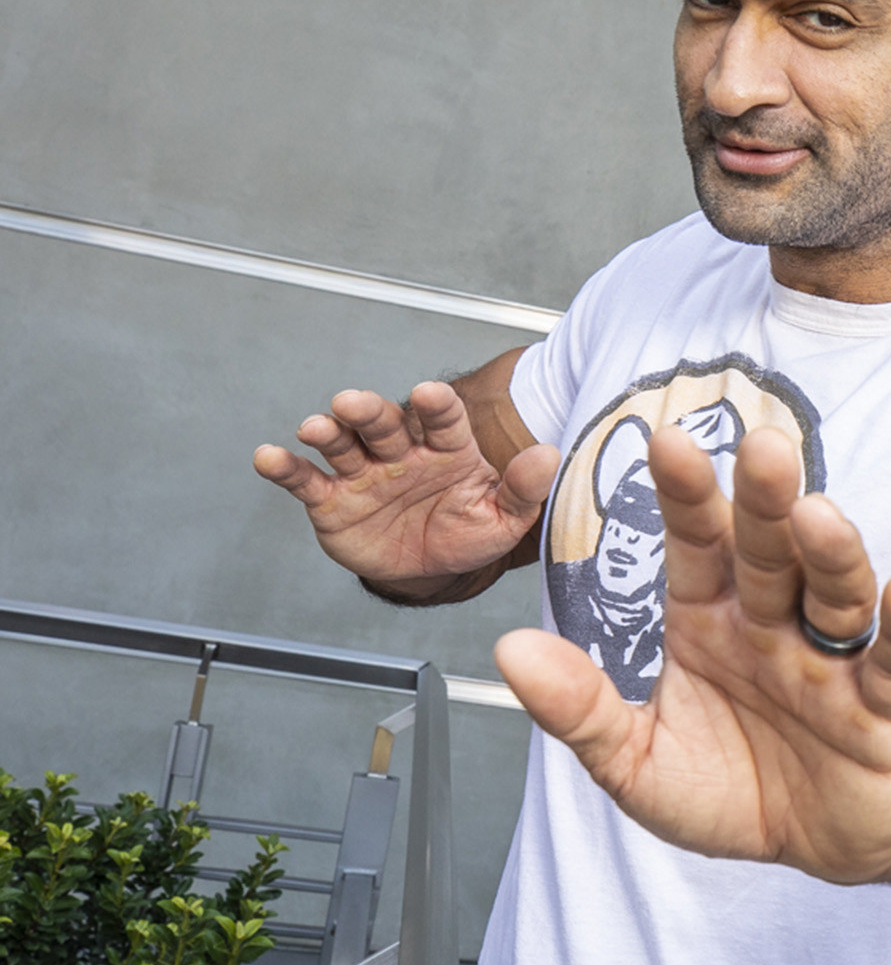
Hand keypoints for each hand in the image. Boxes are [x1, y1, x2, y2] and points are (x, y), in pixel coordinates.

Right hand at [253, 383, 555, 594]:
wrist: (427, 570)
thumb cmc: (466, 534)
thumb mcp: (502, 518)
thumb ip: (523, 489)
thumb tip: (547, 456)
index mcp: (447, 450)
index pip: (444, 420)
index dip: (437, 406)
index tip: (431, 394)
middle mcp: (401, 452)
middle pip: (384, 423)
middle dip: (369, 411)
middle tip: (355, 402)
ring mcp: (363, 472)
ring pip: (343, 443)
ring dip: (328, 431)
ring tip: (316, 427)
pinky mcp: (331, 498)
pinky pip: (305, 479)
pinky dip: (285, 467)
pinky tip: (269, 457)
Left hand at [493, 424, 890, 883]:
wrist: (815, 845)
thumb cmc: (727, 789)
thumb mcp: (635, 762)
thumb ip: (578, 709)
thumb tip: (509, 649)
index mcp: (710, 621)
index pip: (696, 546)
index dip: (685, 497)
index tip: (666, 443)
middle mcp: (774, 626)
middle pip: (773, 553)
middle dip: (766, 502)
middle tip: (764, 449)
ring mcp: (831, 661)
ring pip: (836, 594)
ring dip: (832, 553)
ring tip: (818, 516)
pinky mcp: (883, 707)